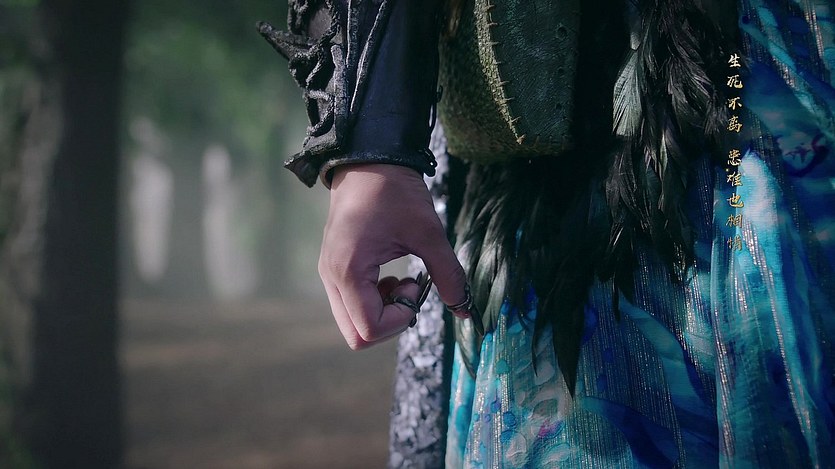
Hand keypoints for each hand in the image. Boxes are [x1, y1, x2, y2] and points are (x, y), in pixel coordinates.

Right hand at [319, 164, 467, 349]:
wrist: (369, 158)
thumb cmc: (395, 192)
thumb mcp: (428, 233)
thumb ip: (448, 275)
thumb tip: (465, 310)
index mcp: (349, 272)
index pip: (368, 329)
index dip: (401, 320)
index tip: (417, 286)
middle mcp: (332, 278)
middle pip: (356, 335)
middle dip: (390, 323)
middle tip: (411, 291)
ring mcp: (330, 274)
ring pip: (353, 323)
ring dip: (384, 313)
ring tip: (403, 280)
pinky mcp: (335, 268)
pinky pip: (352, 304)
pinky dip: (375, 301)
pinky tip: (392, 276)